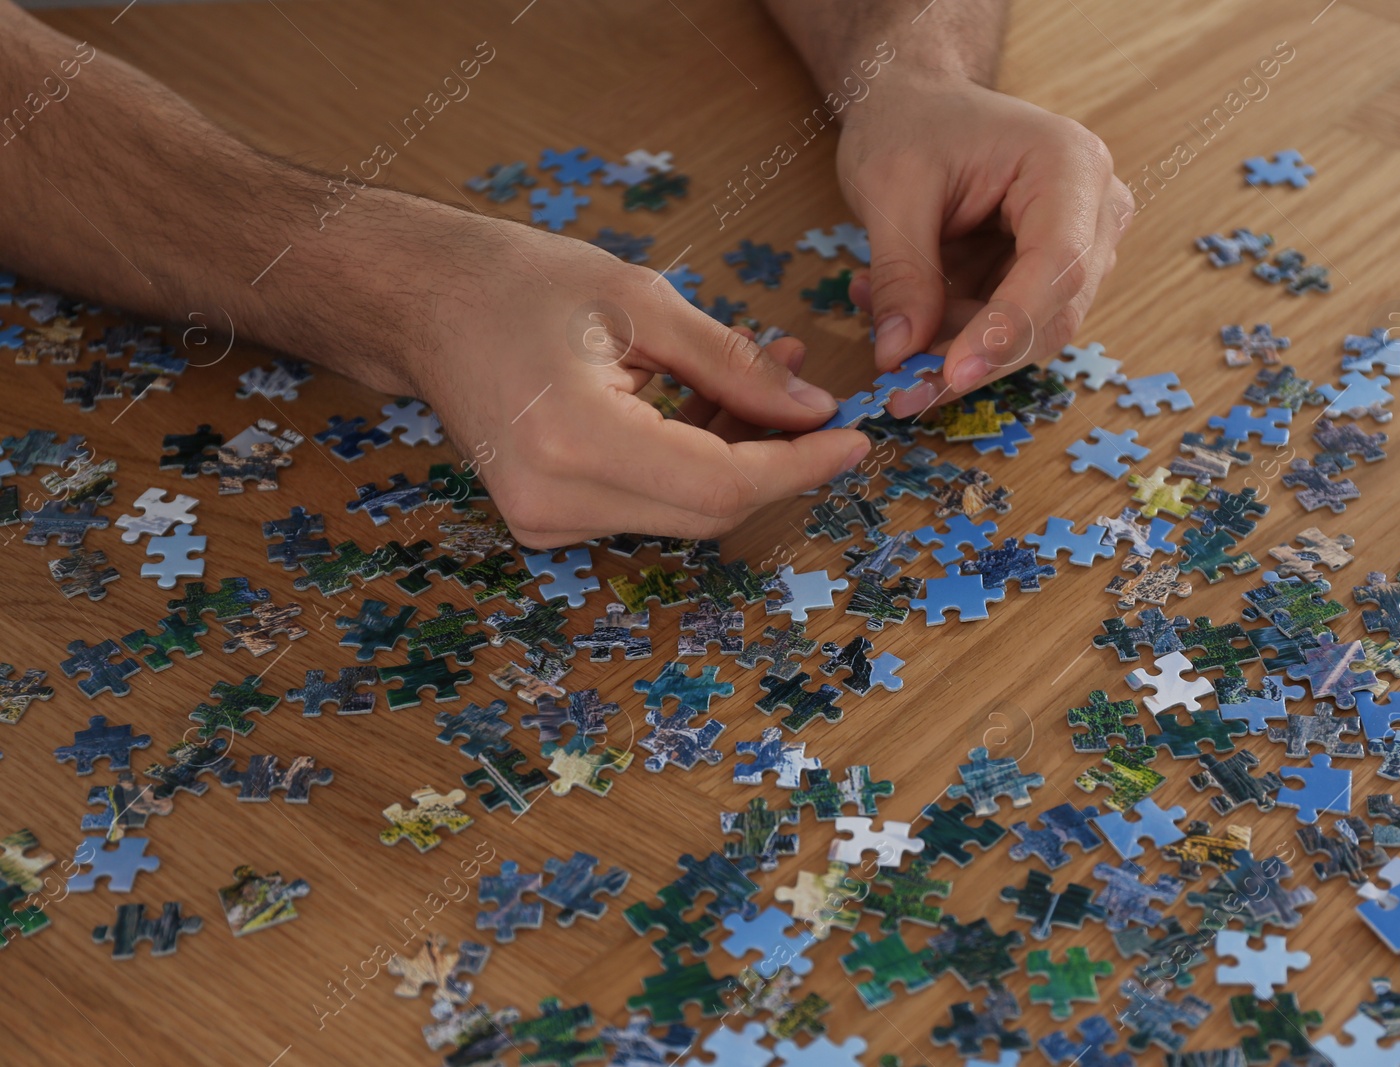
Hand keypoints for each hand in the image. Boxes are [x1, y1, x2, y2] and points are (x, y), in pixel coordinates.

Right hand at [396, 223, 867, 547]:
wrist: (424, 302)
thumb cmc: (521, 283)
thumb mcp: (644, 303)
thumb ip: (736, 364)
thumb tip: (814, 410)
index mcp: (575, 443)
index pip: (722, 487)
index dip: (798, 467)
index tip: (853, 438)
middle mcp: (554, 503)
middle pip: (708, 510)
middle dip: (774, 459)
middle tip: (812, 396)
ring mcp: (544, 521)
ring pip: (683, 510)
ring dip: (736, 455)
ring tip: (765, 378)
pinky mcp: (545, 519)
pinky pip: (647, 503)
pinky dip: (692, 461)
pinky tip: (711, 404)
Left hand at [833, 74, 1134, 416]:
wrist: (918, 102)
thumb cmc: (910, 123)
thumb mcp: (889, 188)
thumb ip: (901, 273)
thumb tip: (899, 356)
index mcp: (1069, 165)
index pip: (1057, 266)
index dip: (1007, 329)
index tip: (950, 374)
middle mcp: (1096, 208)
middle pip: (1054, 311)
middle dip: (977, 355)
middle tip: (905, 387)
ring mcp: (1082, 244)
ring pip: (1032, 331)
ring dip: (957, 346)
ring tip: (886, 324)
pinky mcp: (1051, 273)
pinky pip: (1010, 327)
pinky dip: (954, 334)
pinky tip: (903, 314)